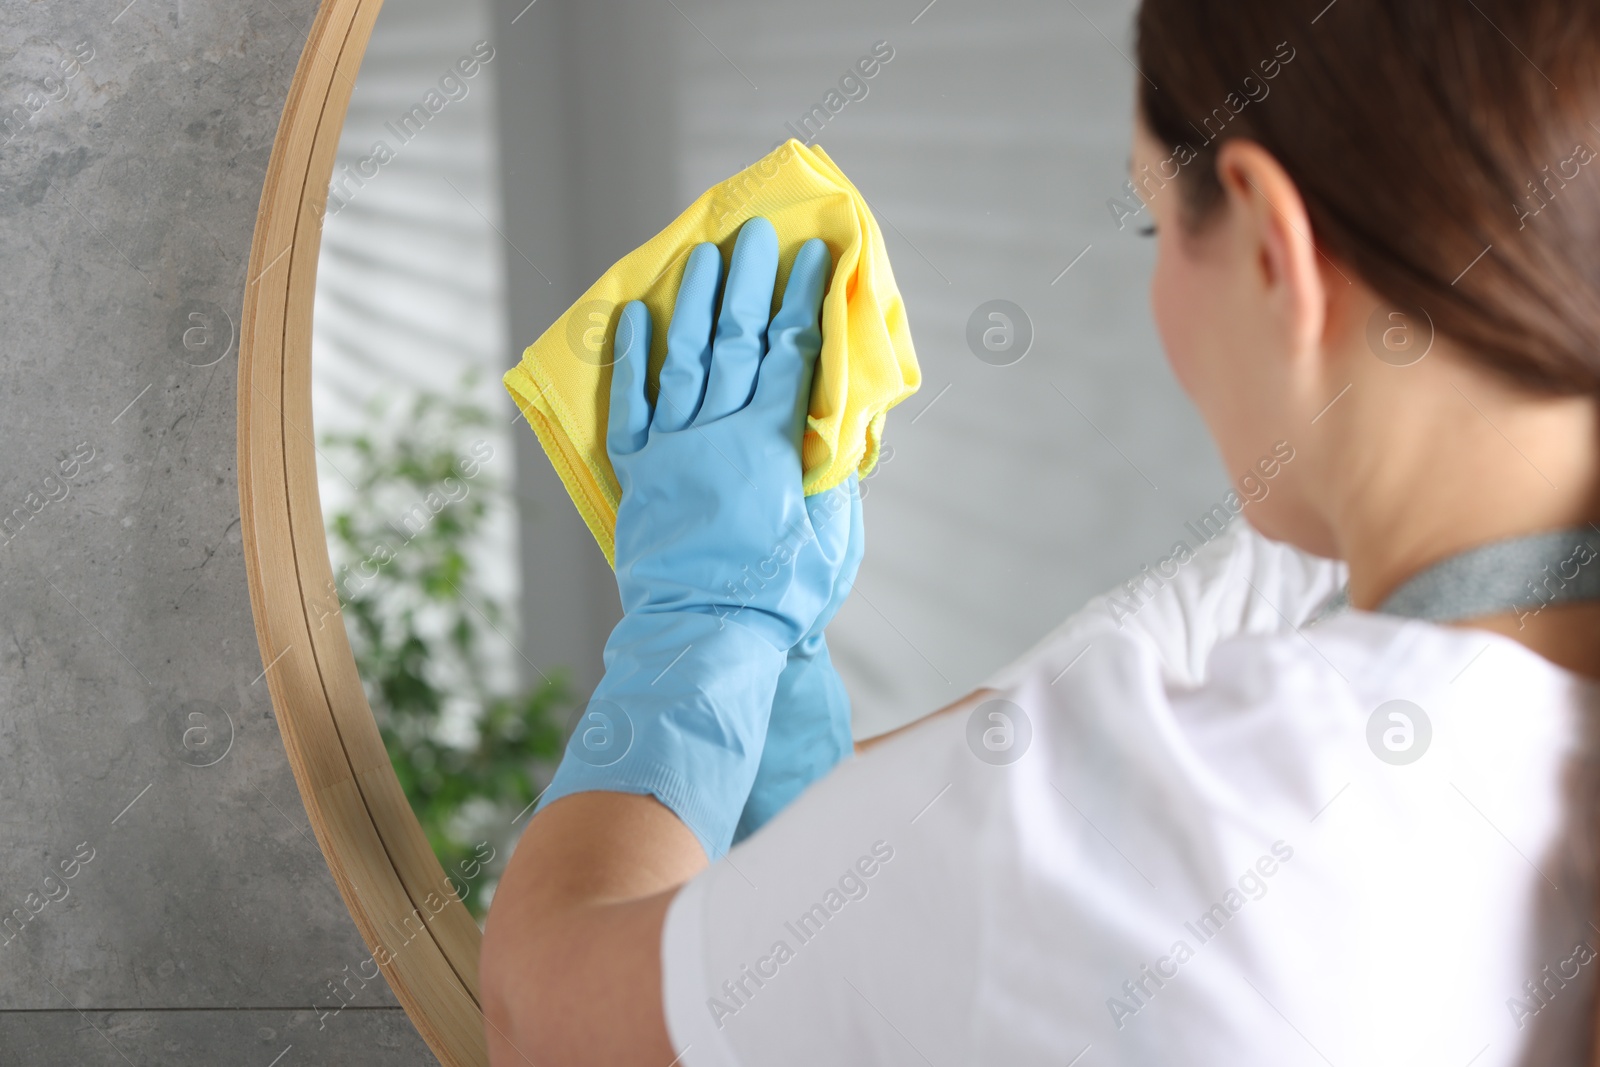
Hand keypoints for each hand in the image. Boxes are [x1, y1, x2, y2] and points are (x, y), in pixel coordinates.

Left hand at [534, 217, 855, 858]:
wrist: (705, 637)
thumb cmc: (781, 596)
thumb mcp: (832, 533)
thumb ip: (832, 470)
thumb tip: (839, 420)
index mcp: (772, 441)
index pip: (790, 352)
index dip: (802, 299)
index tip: (812, 255)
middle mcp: (719, 432)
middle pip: (735, 340)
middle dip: (748, 281)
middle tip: (754, 231)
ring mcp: (674, 449)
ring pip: (682, 359)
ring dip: (693, 302)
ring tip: (701, 254)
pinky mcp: (639, 472)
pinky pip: (631, 405)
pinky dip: (633, 358)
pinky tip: (636, 315)